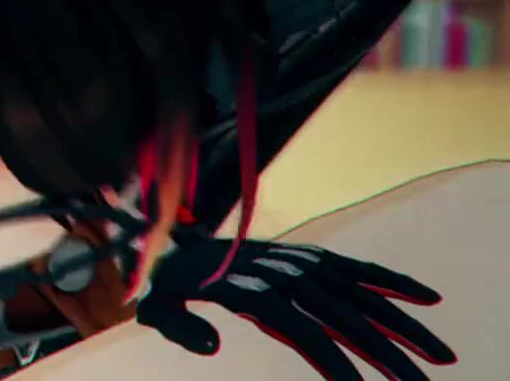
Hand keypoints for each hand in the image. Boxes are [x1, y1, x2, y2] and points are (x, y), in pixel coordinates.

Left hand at [136, 237, 455, 379]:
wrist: (173, 241)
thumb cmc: (167, 284)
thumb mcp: (158, 306)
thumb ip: (180, 327)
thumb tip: (212, 347)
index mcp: (251, 290)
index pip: (303, 330)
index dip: (333, 360)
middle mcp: (283, 274)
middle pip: (344, 317)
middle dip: (386, 353)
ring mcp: (300, 263)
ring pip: (362, 294)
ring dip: (404, 323)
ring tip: (442, 355)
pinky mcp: (310, 256)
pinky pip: (357, 268)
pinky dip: (391, 281)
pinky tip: (427, 298)